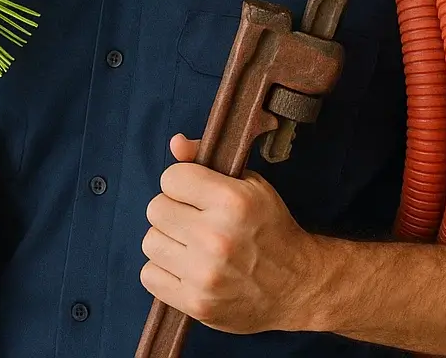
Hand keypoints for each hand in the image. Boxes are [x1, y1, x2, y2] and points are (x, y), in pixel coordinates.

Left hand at [140, 134, 319, 334]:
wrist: (297, 286)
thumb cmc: (270, 229)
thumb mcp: (249, 184)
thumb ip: (206, 159)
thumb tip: (175, 143)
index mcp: (232, 201)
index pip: (171, 178)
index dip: (182, 183)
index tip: (194, 193)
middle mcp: (216, 237)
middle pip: (156, 209)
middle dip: (173, 211)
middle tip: (193, 220)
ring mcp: (204, 274)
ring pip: (150, 242)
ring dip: (167, 241)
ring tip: (191, 245)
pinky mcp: (195, 303)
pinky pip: (149, 275)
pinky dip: (163, 271)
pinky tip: (186, 268)